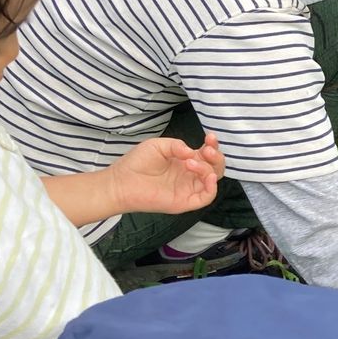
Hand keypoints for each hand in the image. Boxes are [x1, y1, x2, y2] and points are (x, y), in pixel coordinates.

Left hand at [109, 133, 223, 214]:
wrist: (121, 182)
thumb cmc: (137, 163)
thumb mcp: (159, 145)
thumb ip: (177, 145)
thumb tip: (192, 152)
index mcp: (185, 161)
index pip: (207, 155)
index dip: (212, 145)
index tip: (209, 137)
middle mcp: (189, 175)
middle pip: (215, 167)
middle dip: (216, 156)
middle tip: (207, 149)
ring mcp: (188, 189)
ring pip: (212, 180)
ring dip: (209, 168)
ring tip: (191, 162)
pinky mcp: (184, 202)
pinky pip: (206, 197)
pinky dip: (212, 187)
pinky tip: (207, 176)